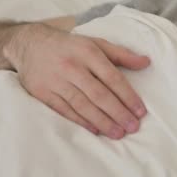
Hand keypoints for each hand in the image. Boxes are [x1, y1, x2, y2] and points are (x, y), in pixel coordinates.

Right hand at [5, 23, 149, 138]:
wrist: (30, 44)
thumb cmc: (71, 46)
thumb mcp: (97, 43)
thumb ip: (122, 54)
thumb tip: (146, 62)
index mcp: (88, 53)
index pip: (112, 78)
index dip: (128, 96)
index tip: (141, 111)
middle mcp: (72, 67)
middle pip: (98, 94)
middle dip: (118, 112)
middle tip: (132, 127)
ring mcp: (56, 81)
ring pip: (82, 104)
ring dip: (102, 121)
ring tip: (118, 133)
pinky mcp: (42, 92)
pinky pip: (64, 110)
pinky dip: (80, 121)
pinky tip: (95, 130)